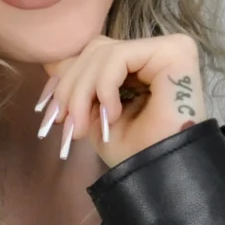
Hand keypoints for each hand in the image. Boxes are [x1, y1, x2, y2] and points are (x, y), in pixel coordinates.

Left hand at [37, 34, 207, 167]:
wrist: (160, 175)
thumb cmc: (133, 151)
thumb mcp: (93, 113)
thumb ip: (79, 84)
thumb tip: (52, 65)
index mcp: (137, 66)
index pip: (93, 55)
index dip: (66, 79)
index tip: (50, 112)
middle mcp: (153, 53)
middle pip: (96, 50)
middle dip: (71, 88)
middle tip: (64, 123)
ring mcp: (166, 49)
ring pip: (104, 52)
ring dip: (83, 92)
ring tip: (82, 125)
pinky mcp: (174, 52)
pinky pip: (120, 57)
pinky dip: (105, 86)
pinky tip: (111, 115)